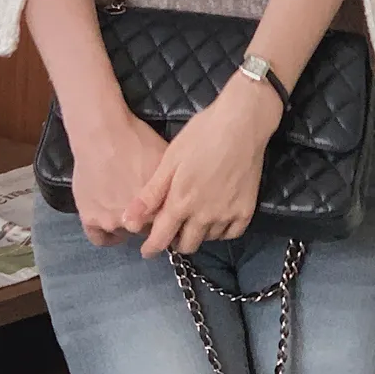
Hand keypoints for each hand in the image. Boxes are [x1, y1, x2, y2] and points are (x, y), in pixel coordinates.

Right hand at [69, 110, 168, 246]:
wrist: (103, 132)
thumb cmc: (139, 141)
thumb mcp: (168, 162)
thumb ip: (175, 186)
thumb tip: (183, 197)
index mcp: (159, 211)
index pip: (169, 228)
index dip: (169, 220)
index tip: (166, 214)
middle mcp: (136, 223)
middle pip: (148, 232)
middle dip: (149, 223)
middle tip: (146, 208)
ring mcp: (111, 222)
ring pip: (125, 234)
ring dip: (128, 225)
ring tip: (128, 210)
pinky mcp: (89, 218)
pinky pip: (99, 238)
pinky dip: (107, 234)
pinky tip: (112, 225)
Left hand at [122, 74, 283, 257]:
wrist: (242, 123)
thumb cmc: (201, 135)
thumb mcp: (169, 161)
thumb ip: (150, 195)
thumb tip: (128, 221)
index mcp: (181, 203)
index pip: (162, 238)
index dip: (152, 248)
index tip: (147, 251)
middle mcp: (204, 215)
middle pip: (187, 245)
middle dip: (175, 242)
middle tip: (172, 229)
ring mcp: (227, 214)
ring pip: (208, 239)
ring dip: (197, 234)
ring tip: (193, 219)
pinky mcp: (246, 210)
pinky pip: (231, 233)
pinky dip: (221, 231)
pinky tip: (216, 218)